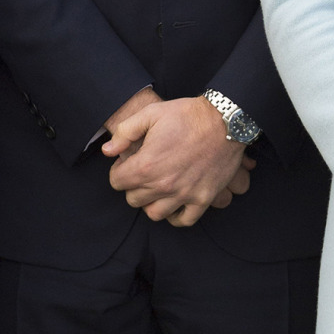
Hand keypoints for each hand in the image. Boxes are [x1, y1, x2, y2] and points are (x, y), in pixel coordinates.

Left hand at [102, 96, 251, 225]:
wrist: (225, 120)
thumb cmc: (187, 115)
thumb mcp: (152, 113)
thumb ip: (125, 132)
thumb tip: (108, 151)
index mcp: (146, 165)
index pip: (117, 181)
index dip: (120, 170)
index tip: (129, 162)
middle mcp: (162, 185)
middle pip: (133, 199)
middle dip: (135, 186)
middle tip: (145, 172)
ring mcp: (183, 194)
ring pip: (154, 213)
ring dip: (152, 202)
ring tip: (158, 187)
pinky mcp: (203, 198)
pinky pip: (183, 220)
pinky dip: (176, 215)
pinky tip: (175, 202)